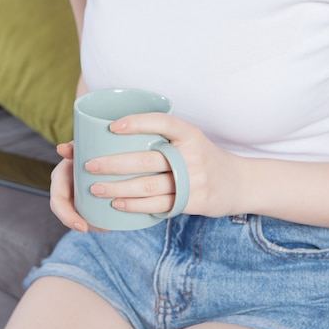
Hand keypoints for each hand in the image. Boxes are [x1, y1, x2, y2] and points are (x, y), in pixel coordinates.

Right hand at [49, 142, 106, 232]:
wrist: (95, 145)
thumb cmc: (87, 144)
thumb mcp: (80, 144)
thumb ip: (73, 146)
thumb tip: (61, 149)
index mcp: (60, 178)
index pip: (58, 202)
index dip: (68, 217)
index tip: (83, 227)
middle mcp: (65, 188)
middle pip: (69, 213)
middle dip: (83, 225)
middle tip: (103, 229)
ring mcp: (75, 194)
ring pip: (81, 215)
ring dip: (94, 224)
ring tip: (110, 227)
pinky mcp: (86, 197)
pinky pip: (90, 211)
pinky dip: (100, 219)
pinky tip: (113, 223)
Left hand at [87, 113, 240, 217]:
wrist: (239, 183)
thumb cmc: (204, 158)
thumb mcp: (191, 140)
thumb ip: (163, 138)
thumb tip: (116, 135)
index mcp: (190, 134)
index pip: (162, 122)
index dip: (137, 123)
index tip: (112, 126)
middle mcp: (192, 155)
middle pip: (147, 159)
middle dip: (113, 163)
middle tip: (89, 164)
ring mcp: (193, 180)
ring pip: (147, 185)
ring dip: (117, 187)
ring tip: (95, 187)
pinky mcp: (192, 202)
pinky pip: (158, 205)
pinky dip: (134, 205)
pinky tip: (116, 203)